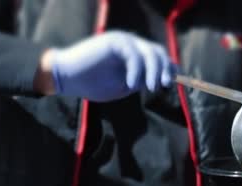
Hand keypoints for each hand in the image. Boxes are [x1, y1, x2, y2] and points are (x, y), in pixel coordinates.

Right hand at [38, 31, 174, 101]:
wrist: (67, 78)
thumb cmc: (91, 83)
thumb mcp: (122, 86)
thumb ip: (140, 81)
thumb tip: (159, 80)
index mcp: (133, 53)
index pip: (157, 56)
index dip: (168, 67)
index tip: (173, 81)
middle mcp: (130, 43)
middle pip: (157, 52)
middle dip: (164, 69)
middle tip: (163, 85)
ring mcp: (122, 40)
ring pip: (149, 52)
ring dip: (152, 71)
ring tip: (148, 88)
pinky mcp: (114, 41)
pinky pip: (134, 55)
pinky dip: (136, 71)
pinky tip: (129, 84)